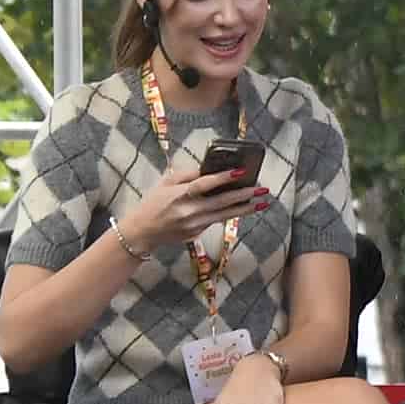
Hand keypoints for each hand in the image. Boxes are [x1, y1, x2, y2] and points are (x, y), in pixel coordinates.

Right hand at [115, 161, 264, 264]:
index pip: (204, 185)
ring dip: (245, 208)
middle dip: (244, 195)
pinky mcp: (196, 234)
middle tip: (262, 189)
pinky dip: (228, 214)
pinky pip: (215, 221)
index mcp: (179, 196)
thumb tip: (208, 169)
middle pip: (221, 203)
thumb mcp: (165, 183)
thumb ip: (187, 175)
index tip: (240, 171)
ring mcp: (194, 226)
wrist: (142, 232)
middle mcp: (189, 212)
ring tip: (262, 202)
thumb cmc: (153, 203)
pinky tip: (241, 207)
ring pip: (224, 216)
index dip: (223, 178)